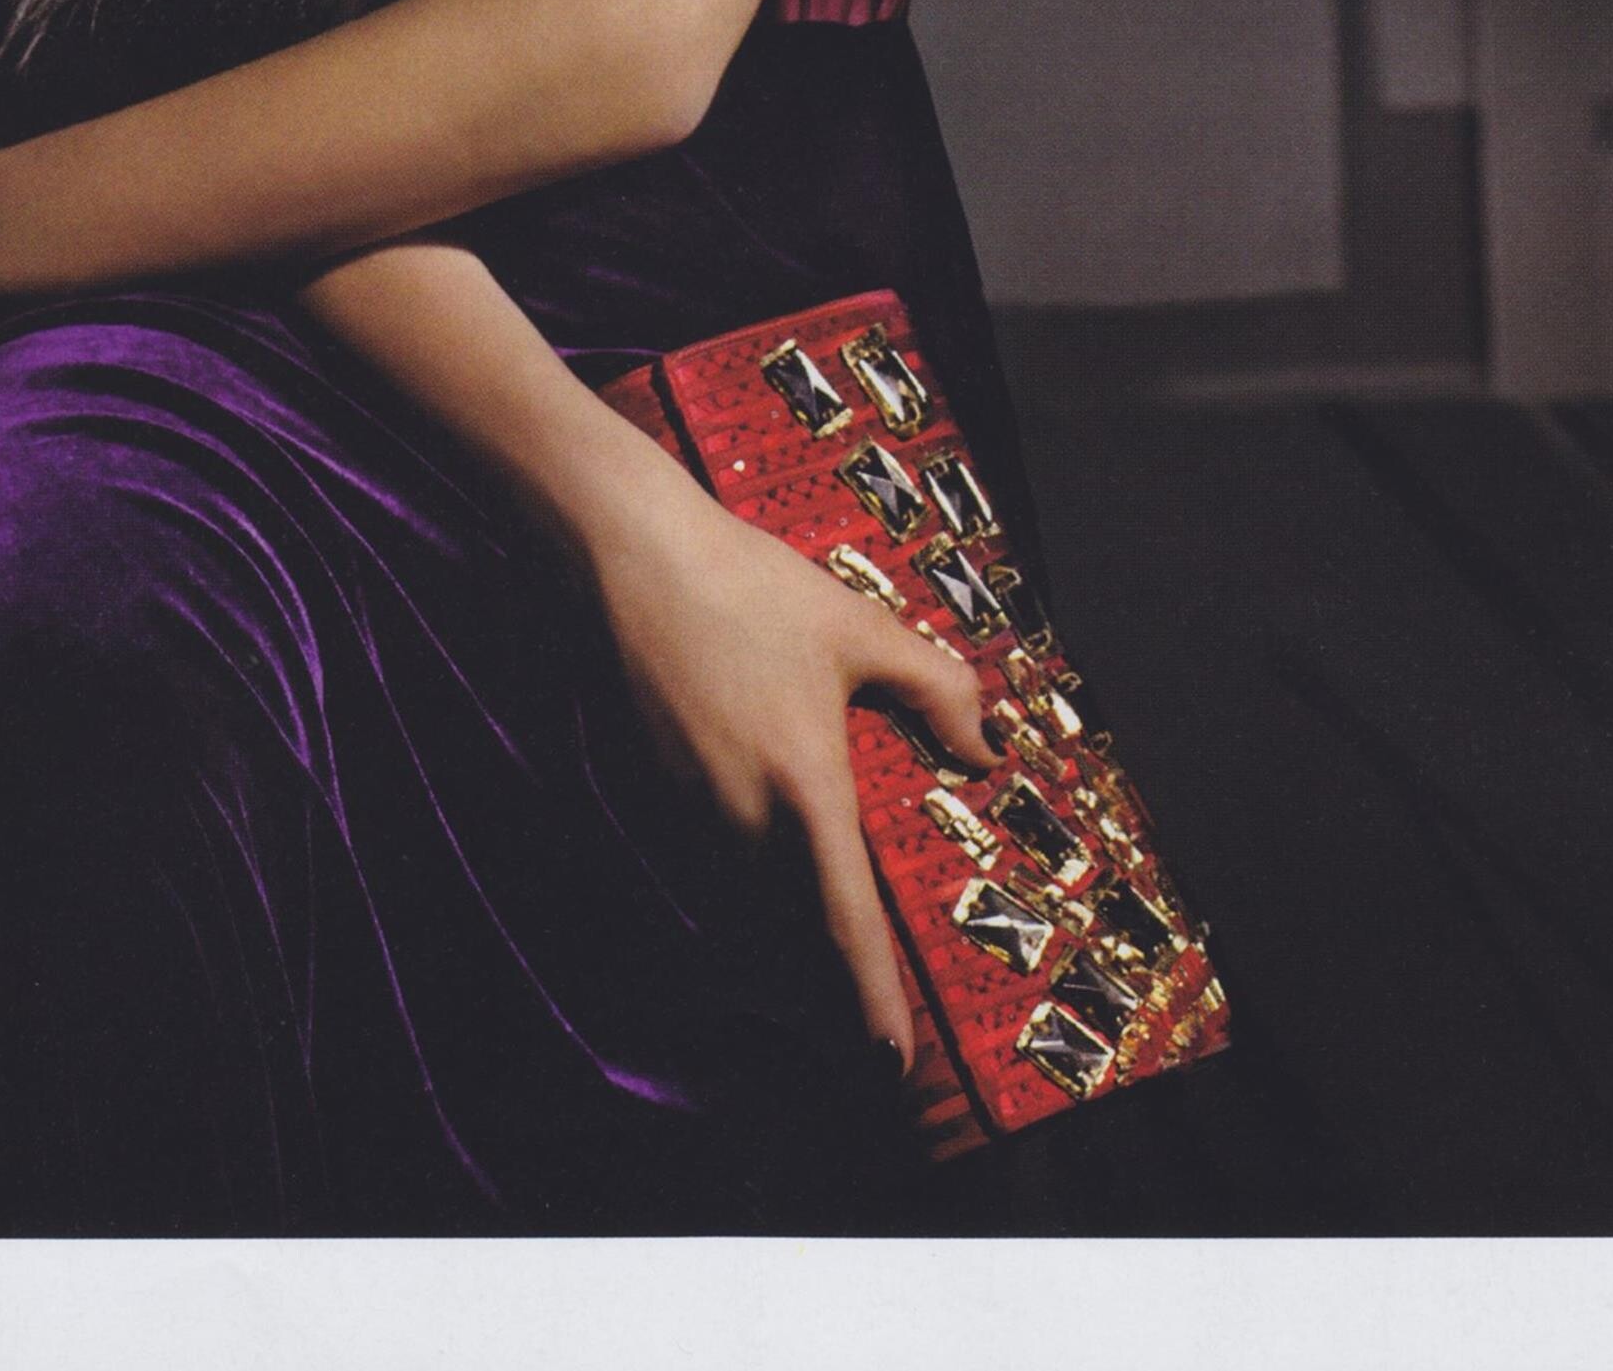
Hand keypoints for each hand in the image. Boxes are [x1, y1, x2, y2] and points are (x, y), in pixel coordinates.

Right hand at [583, 475, 998, 1072]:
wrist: (627, 554)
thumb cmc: (748, 584)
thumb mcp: (859, 626)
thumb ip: (935, 688)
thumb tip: (985, 746)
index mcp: (803, 789)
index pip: (845, 924)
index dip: (870, 1000)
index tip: (891, 1058)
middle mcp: (740, 819)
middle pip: (785, 944)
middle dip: (824, 997)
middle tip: (863, 1034)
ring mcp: (686, 812)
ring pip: (737, 917)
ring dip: (773, 957)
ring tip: (811, 979)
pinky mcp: (648, 794)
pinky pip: (698, 875)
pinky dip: (729, 903)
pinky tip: (748, 886)